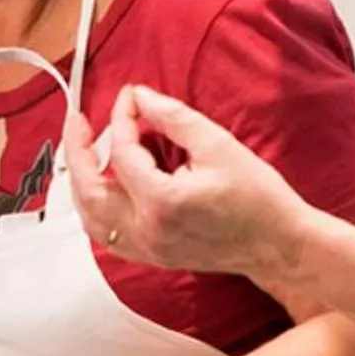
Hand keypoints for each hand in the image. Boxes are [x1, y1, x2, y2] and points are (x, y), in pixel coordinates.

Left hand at [64, 85, 309, 280]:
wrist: (277, 245)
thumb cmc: (257, 197)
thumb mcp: (218, 145)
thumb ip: (173, 118)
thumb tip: (140, 98)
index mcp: (162, 202)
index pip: (123, 153)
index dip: (121, 119)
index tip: (129, 98)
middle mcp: (146, 230)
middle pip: (89, 190)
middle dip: (77, 151)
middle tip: (77, 121)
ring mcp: (147, 249)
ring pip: (90, 217)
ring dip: (81, 182)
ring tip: (82, 151)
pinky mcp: (152, 257)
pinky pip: (107, 235)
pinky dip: (95, 209)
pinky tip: (100, 187)